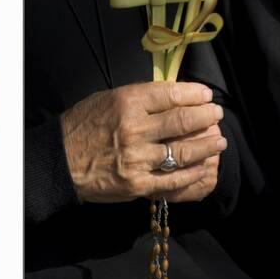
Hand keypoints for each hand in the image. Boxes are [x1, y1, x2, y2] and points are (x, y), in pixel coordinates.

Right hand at [60, 81, 226, 202]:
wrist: (60, 161)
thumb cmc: (83, 126)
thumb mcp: (107, 99)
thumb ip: (139, 98)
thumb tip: (173, 96)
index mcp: (126, 102)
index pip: (171, 94)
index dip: (195, 94)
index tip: (206, 96)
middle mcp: (134, 129)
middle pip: (182, 121)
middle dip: (206, 117)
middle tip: (216, 115)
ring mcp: (137, 159)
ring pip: (183, 150)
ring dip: (206, 145)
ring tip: (219, 141)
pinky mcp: (137, 184)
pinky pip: (173, 179)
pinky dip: (192, 172)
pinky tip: (203, 166)